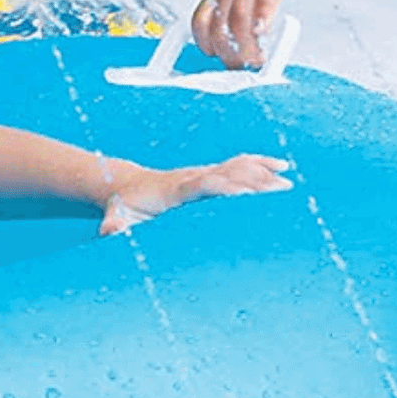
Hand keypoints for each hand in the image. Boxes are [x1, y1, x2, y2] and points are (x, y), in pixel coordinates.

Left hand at [99, 154, 291, 234]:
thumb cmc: (124, 208)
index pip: (199, 185)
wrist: (125, 186)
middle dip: (253, 180)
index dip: (219, 186)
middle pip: (226, 174)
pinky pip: (236, 165)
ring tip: (288, 179)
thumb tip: (108, 234)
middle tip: (282, 188)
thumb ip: (114, 227)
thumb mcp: (116, 218)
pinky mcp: (207, 174)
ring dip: (261, 171)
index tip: (241, 190)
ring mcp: (200, 173)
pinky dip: (257, 163)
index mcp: (173, 191)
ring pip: (235, 167)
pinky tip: (277, 166)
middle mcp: (191, 177)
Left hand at [196, 0, 301, 68]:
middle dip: (233, 52)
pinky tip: (266, 26)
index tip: (221, 60)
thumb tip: (244, 14)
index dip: (209, 43)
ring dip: (247, 41)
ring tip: (254, 61)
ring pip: (242, 12)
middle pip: (225, 25)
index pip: (205, 21)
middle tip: (243, 69)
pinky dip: (265, 10)